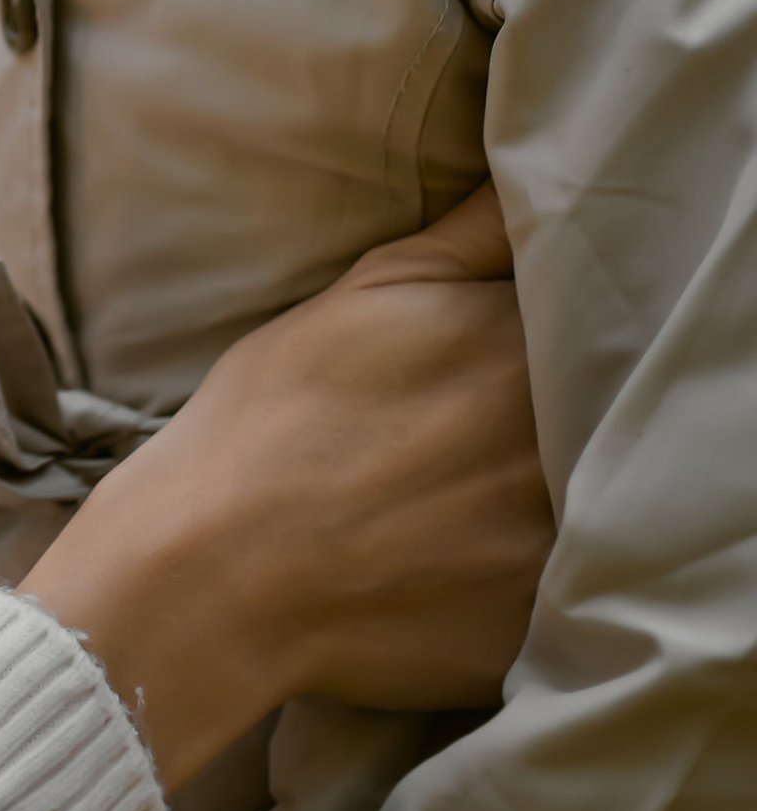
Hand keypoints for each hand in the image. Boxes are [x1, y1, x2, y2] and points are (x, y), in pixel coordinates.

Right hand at [20, 183, 549, 789]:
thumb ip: (473, 237)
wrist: (214, 572)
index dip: (548, 325)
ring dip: (544, 485)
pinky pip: (558, 590)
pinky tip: (452, 557)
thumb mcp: (370, 292)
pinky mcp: (537, 627)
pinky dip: (519, 569)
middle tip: (467, 417)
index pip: (588, 316)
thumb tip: (537, 182)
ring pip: (586, 498)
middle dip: (550, 403)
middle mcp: (562, 444)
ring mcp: (557, 546)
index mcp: (527, 349)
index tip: (505, 340)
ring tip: (457, 487)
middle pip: (596, 407)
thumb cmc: (274, 417)